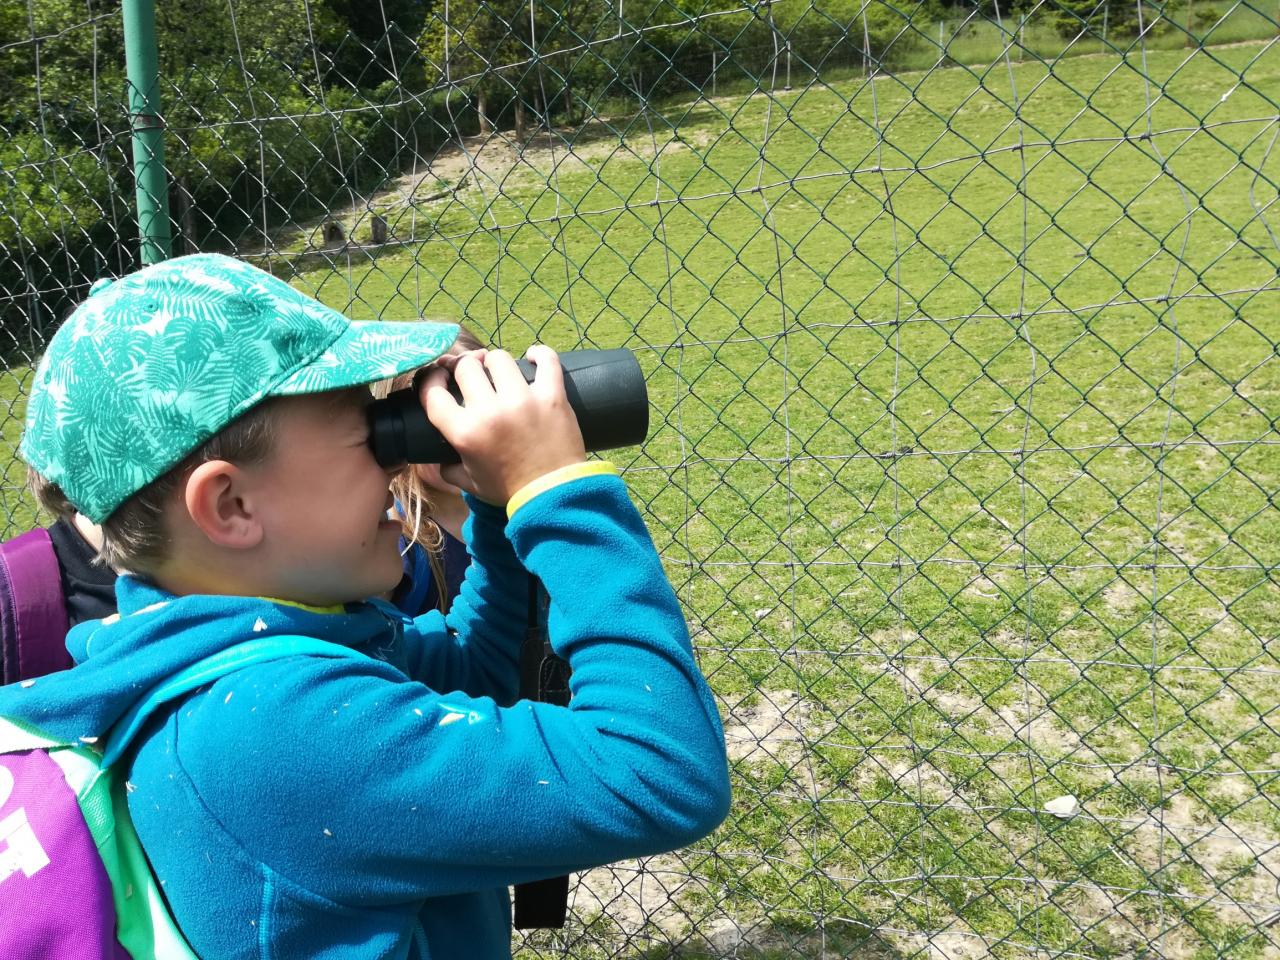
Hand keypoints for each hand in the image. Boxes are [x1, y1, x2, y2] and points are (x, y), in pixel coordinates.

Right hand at [421, 346, 585, 504]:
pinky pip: (546, 359)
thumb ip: (447, 468)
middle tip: (473, 374)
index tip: (441, 377)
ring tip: (500, 371)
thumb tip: (439, 455)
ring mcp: (522, 401)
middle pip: (466, 367)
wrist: (554, 496)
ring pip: (499, 358)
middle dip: (466, 368)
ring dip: (495, 362)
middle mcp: (490, 412)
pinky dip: (539, 354)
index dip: (432, 378)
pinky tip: (532, 356)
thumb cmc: (511, 491)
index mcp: (465, 433)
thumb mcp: (469, 484)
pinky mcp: (552, 396)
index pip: (433, 392)